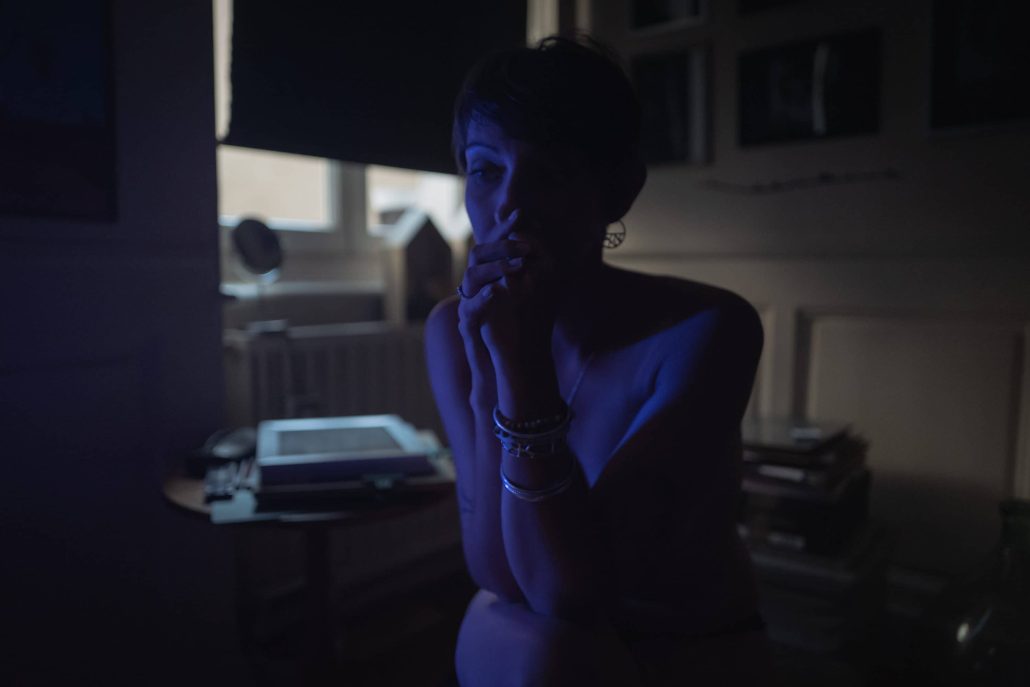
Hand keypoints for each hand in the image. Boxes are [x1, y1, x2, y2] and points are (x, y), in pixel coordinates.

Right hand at [457, 211, 556, 373]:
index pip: (494, 244)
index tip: (522, 213)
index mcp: (491, 274)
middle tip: (526, 246)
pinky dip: (482, 300)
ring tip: (519, 267)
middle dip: (501, 245)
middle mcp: (477, 285)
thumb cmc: (519, 326)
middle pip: (479, 253)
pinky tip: (496, 293)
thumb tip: (545, 241)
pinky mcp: (468, 325)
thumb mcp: (529, 293)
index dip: (505, 228)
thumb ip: (531, 268)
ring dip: (495, 269)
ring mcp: (470, 304)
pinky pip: (470, 309)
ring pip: (471, 277)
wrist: (509, 361)